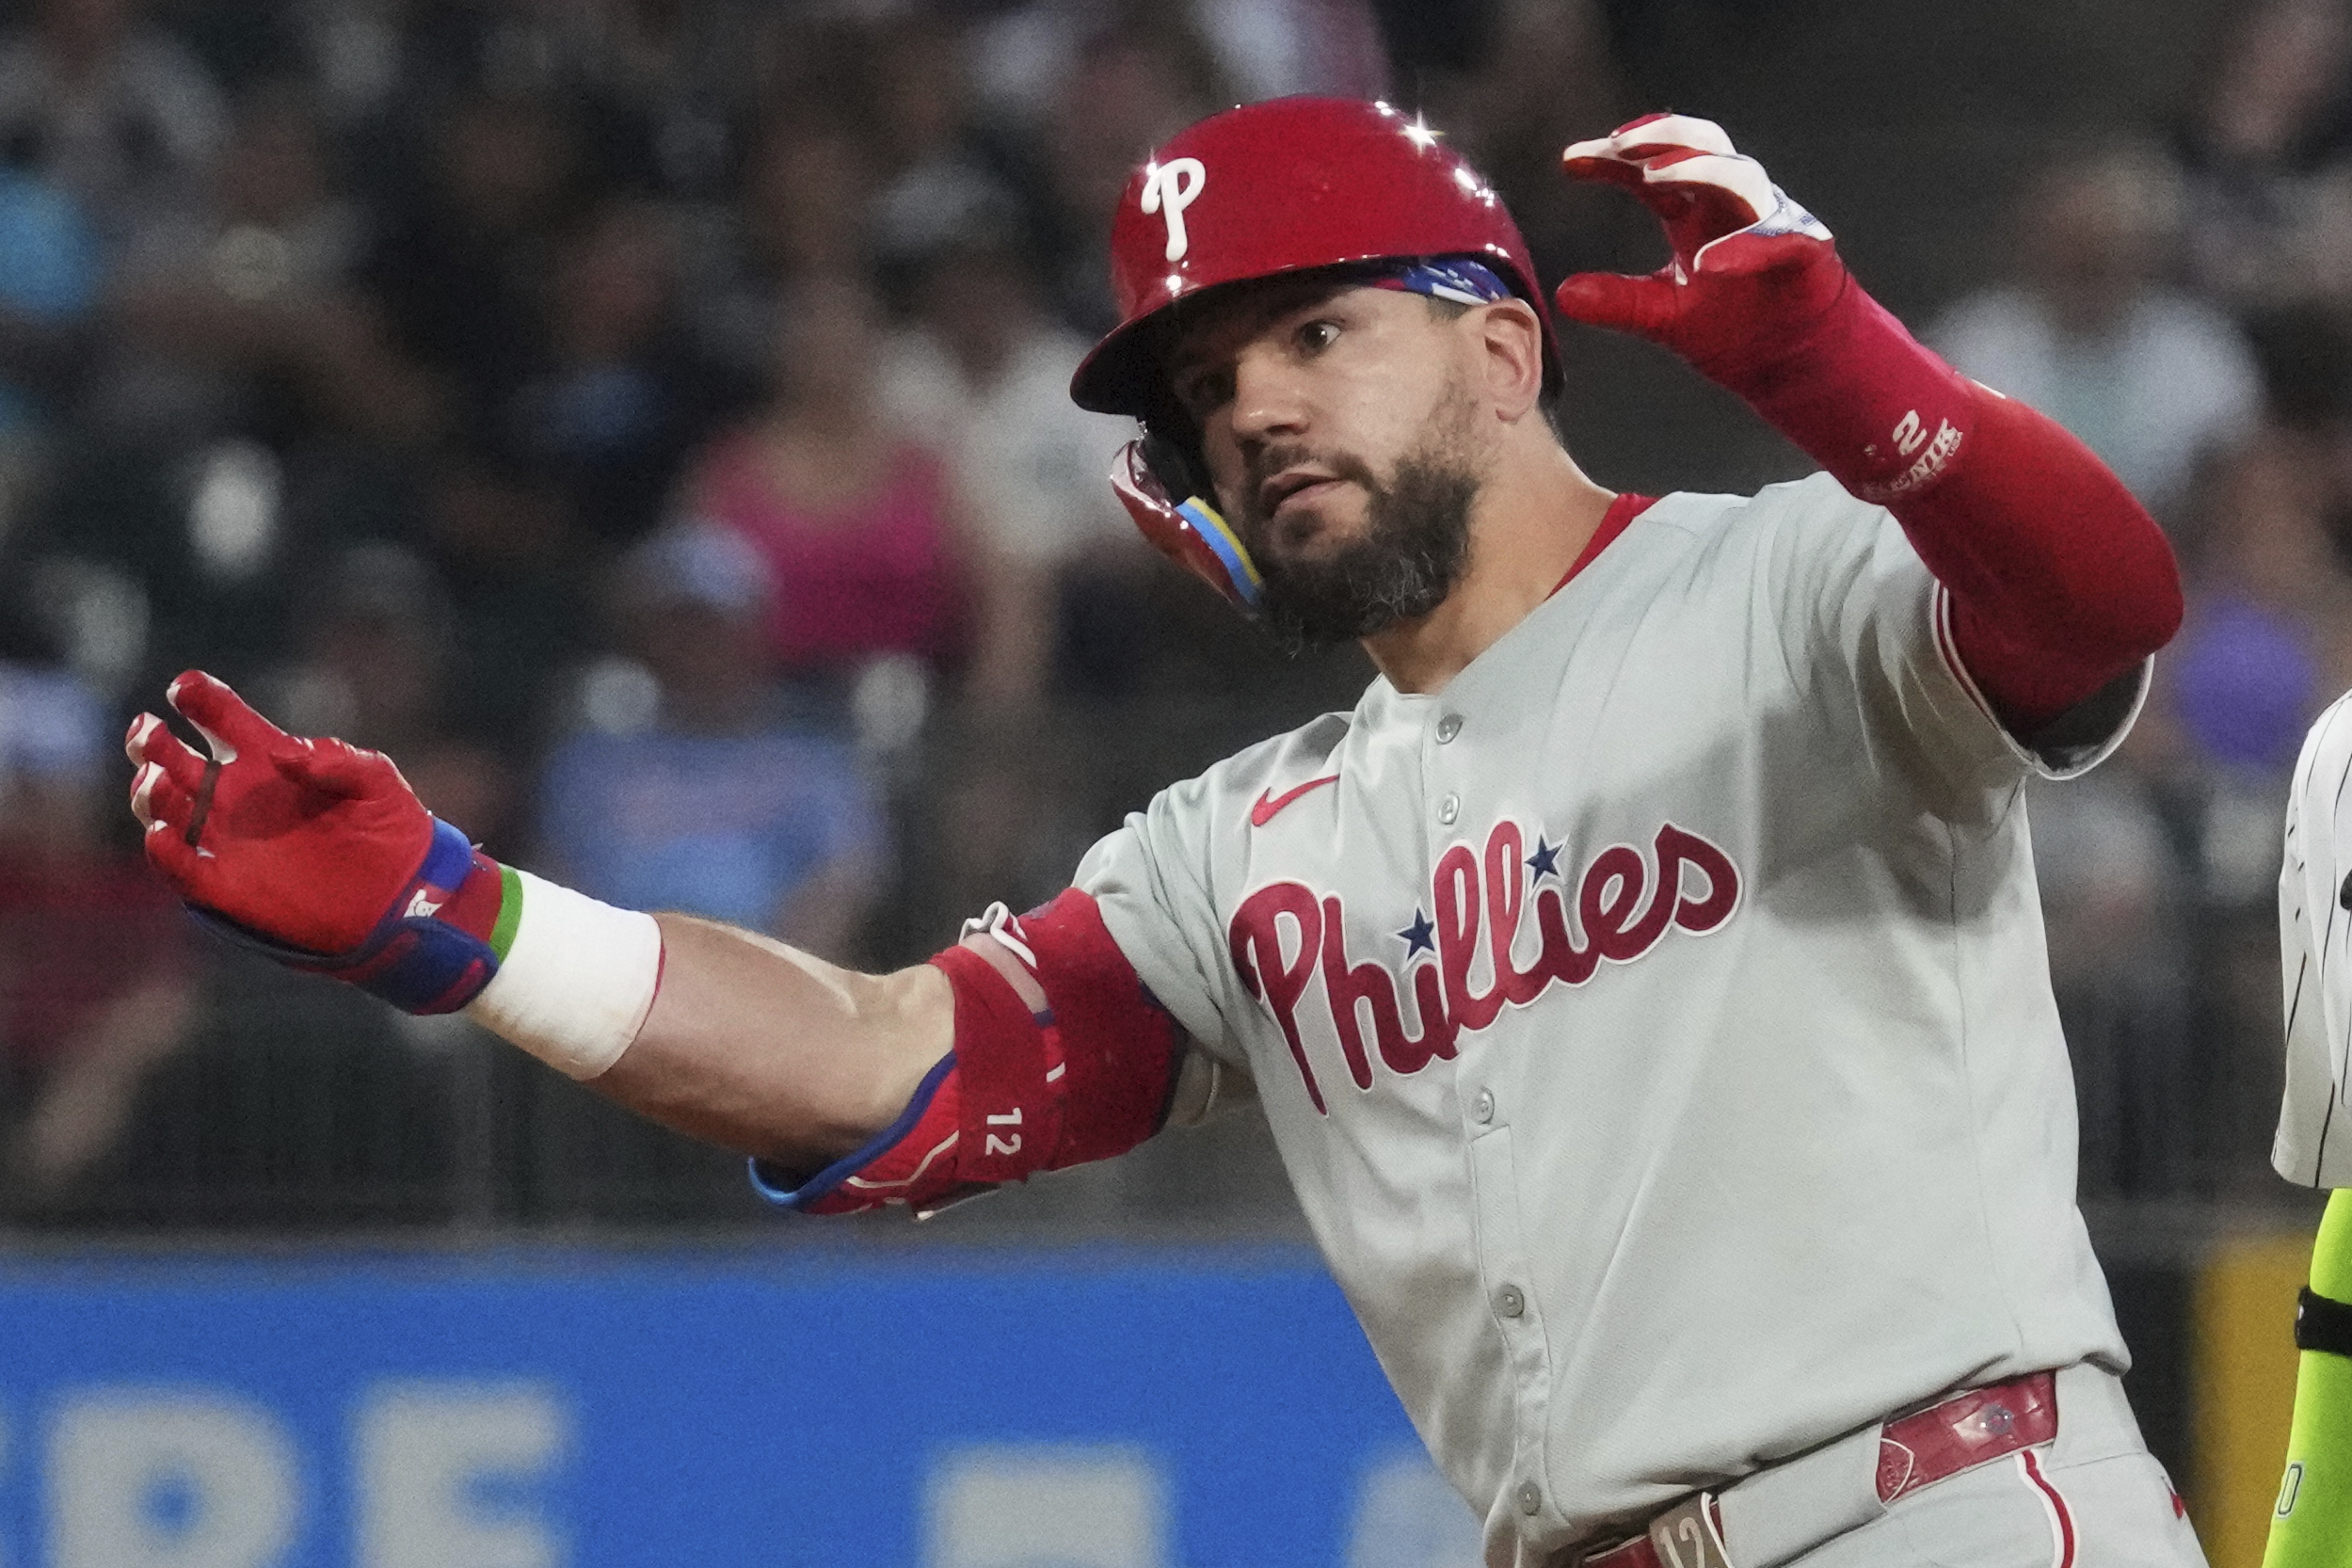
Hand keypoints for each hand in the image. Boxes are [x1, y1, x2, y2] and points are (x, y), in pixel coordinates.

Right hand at [126, 670, 434, 954]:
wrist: (405, 892)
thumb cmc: (392, 826)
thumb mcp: (376, 781)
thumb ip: (336, 760)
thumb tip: (284, 754)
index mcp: (268, 759)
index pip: (220, 719)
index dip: (199, 698)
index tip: (185, 688)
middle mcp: (236, 796)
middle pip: (173, 760)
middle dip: (152, 742)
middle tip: (148, 729)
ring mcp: (227, 840)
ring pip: (164, 810)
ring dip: (151, 793)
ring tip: (157, 777)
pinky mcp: (227, 886)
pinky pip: (182, 869)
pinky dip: (164, 854)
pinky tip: (164, 835)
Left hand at [1554, 113, 1977, 502]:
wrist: (1795, 366)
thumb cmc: (1735, 330)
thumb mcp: (1663, 317)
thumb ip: (1618, 303)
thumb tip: (1563, 295)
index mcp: (1695, 213)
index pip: (1651, 169)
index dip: (1612, 159)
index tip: (1568, 162)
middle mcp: (1732, 206)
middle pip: (1700, 145)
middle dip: (1660, 138)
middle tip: (1615, 144)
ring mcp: (1771, 223)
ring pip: (1740, 177)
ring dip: (1697, 172)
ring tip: (1652, 178)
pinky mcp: (1807, 254)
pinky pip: (1780, 239)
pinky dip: (1747, 248)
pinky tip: (1710, 262)